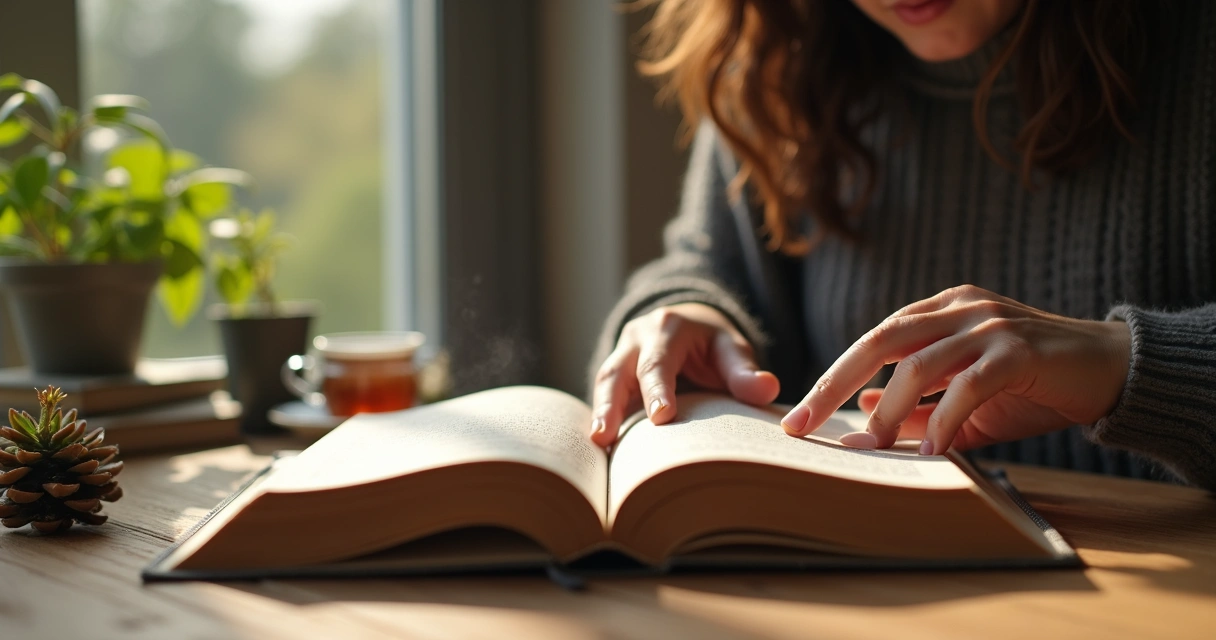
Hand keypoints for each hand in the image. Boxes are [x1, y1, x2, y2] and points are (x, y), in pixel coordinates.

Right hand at [590, 303, 779, 446]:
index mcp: (667, 328)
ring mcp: (620, 356)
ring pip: (604, 384)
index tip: (661, 417)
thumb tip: (768, 390)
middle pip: (617, 371)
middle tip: (605, 436)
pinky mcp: (614, 378)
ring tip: (599, 445)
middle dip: (610, 403)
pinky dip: (601, 420)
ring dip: (600, 414)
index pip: (658, 362)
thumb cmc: (711, 344)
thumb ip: (744, 370)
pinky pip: (604, 398)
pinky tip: (603, 452)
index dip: (657, 390)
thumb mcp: (731, 349)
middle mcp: (637, 339)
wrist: (687, 326)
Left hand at [779, 285, 1131, 454]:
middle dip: (834, 385)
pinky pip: (970, 384)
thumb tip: (867, 419)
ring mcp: (989, 325)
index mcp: (940, 313)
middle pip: (878, 342)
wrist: (1110, 371)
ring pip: (919, 362)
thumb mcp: (966, 402)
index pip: (872, 342)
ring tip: (870, 448)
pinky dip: (945, 417)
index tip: (799, 417)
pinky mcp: (1020, 350)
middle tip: (803, 425)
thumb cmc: (1032, 387)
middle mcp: (958, 309)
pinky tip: (933, 450)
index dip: (832, 378)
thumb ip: (920, 408)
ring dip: (889, 409)